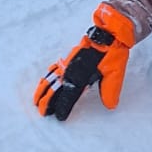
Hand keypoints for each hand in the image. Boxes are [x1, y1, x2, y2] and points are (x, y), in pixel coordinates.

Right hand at [35, 3, 136, 120]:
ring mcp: (68, 64)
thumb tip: (110, 106)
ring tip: (36, 100)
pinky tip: (44, 80)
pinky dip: (47, 77)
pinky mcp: (69, 58)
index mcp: (80, 76)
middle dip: (47, 102)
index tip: (58, 117)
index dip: (62, 108)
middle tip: (42, 112)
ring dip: (43, 90)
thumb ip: (110, 90)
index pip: (68, 96)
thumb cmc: (113, 52)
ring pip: (50, 79)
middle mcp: (71, 71)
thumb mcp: (115, 73)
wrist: (109, 33)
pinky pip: (54, 69)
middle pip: (54, 89)